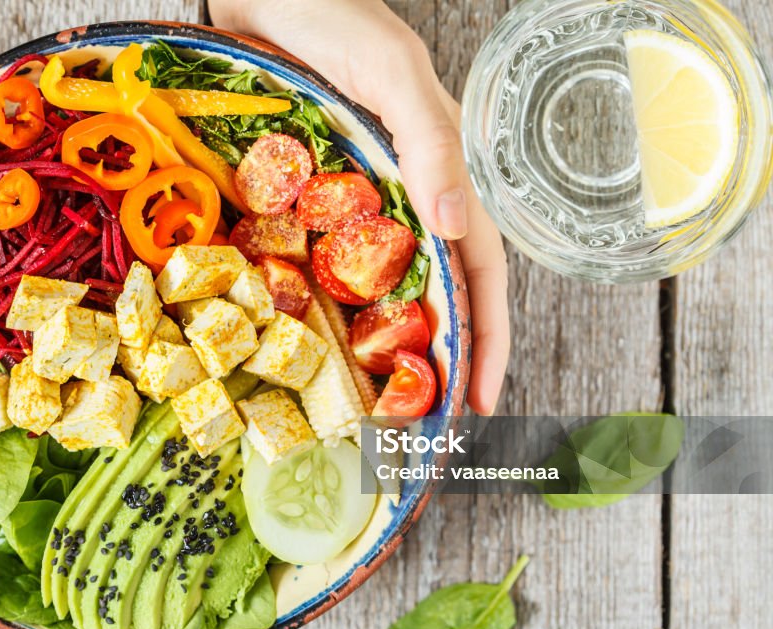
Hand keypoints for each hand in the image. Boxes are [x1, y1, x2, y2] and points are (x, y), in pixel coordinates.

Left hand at [210, 0, 509, 413]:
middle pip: (430, 294)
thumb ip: (431, 143)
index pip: (476, 272)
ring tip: (373, 407)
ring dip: (381, 348)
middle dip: (435, 362)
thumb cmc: (334, 18)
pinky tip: (314, 343)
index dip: (484, 338)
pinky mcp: (304, 199)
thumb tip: (455, 226)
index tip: (480, 401)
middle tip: (422, 429)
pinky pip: (320, 264)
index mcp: (436, 176)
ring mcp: (351, 204)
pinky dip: (325, 308)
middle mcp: (399, 200)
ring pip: (378, 289)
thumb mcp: (394, 75)